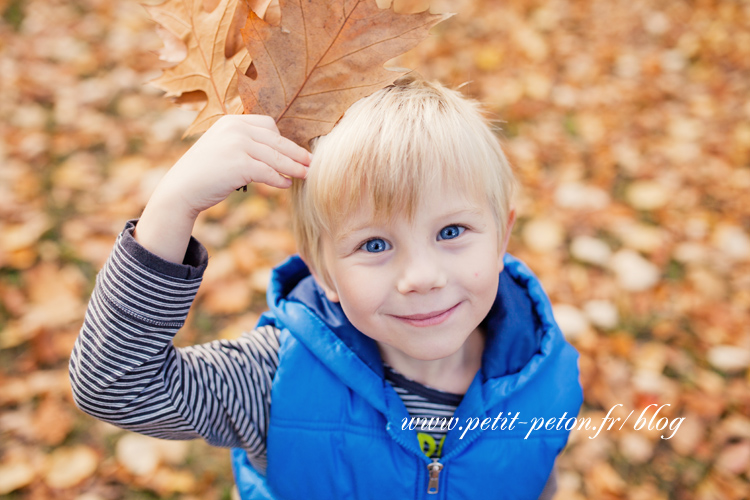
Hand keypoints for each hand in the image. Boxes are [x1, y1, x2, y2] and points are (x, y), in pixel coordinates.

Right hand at [153, 114, 310, 219]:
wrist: (181, 189)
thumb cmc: (204, 172)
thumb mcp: (223, 147)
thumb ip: (245, 143)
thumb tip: (276, 153)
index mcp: (232, 120)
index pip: (268, 125)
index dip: (284, 139)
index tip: (296, 151)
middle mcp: (235, 128)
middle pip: (275, 140)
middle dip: (295, 153)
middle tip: (311, 162)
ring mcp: (237, 144)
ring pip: (275, 157)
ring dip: (293, 168)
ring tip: (305, 175)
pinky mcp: (239, 164)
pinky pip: (268, 172)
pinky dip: (279, 179)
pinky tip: (286, 185)